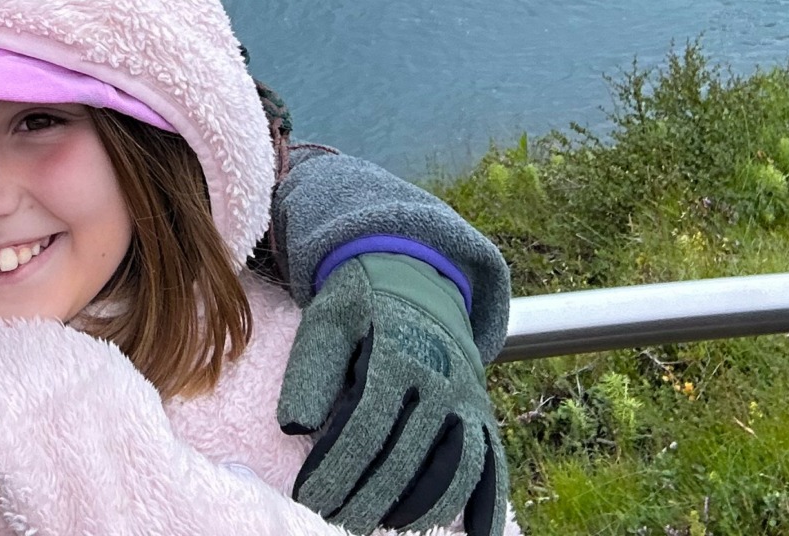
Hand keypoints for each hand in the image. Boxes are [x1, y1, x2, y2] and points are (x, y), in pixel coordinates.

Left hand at [279, 255, 505, 534]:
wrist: (414, 279)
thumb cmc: (359, 306)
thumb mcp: (327, 320)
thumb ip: (311, 370)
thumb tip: (294, 427)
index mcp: (398, 352)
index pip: (365, 425)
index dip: (336, 466)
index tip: (308, 495)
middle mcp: (441, 379)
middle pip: (407, 455)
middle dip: (368, 496)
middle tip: (335, 519)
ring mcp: (468, 399)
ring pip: (453, 467)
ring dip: (421, 508)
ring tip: (385, 526)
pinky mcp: (484, 413)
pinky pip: (494, 464)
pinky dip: (488, 505)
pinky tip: (473, 535)